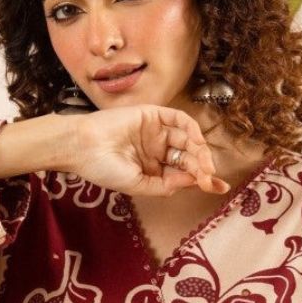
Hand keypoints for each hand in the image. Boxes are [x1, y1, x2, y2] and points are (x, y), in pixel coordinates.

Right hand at [69, 103, 230, 197]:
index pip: (184, 174)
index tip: (218, 188)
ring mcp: (155, 132)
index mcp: (153, 169)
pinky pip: (178, 119)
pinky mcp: (152, 115)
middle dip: (202, 167)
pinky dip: (191, 128)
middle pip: (188, 157)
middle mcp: (157, 151)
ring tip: (204, 163)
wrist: (82, 146)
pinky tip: (196, 141)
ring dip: (199, 150)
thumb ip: (166, 186)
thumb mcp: (138, 185)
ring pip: (187, 139)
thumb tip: (194, 181)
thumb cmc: (103, 169)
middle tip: (210, 177)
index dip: (202, 180)